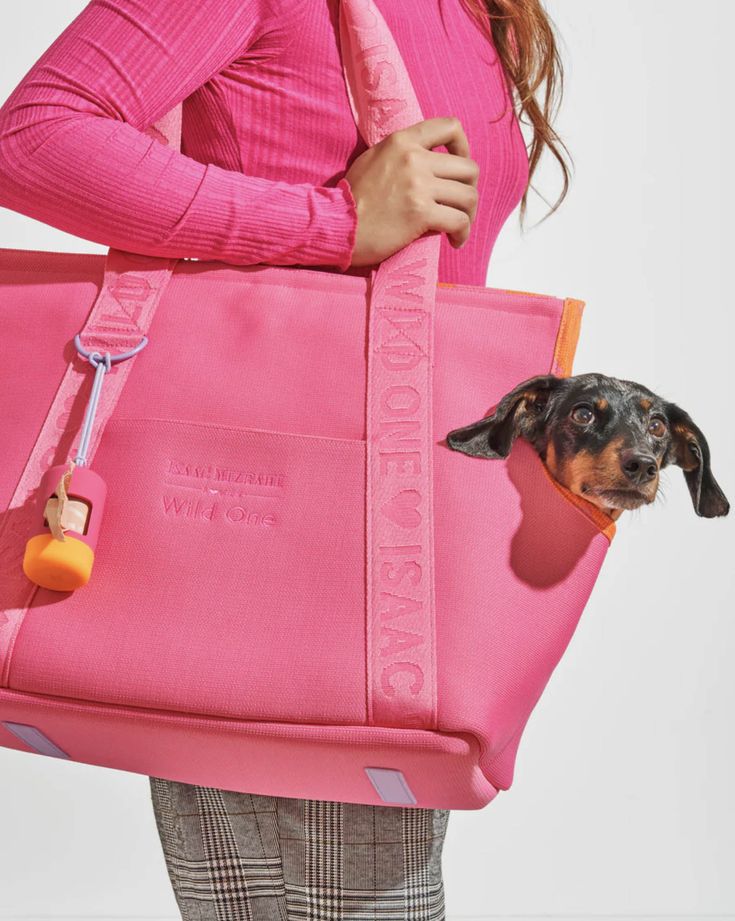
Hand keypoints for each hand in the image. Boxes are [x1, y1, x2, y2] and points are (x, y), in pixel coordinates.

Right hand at [343, 116, 478, 267]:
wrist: (336, 225)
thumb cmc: (351, 199)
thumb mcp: (373, 159)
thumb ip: (401, 153)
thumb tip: (427, 159)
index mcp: (402, 141)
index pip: (450, 127)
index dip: (464, 147)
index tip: (459, 166)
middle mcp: (414, 158)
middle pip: (468, 168)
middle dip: (469, 189)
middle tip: (460, 205)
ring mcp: (418, 186)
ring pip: (469, 196)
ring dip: (469, 214)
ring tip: (459, 226)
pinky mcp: (421, 214)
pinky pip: (459, 221)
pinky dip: (463, 233)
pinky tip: (455, 241)